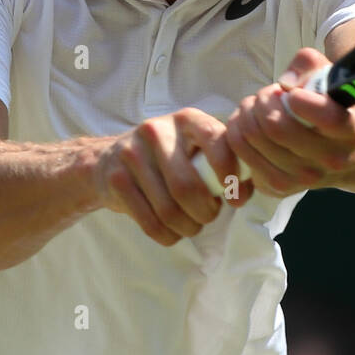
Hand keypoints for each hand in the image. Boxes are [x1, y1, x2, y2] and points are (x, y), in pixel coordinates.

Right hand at [94, 108, 251, 245]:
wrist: (110, 159)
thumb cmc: (168, 158)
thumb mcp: (194, 148)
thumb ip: (222, 162)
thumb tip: (244, 191)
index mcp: (187, 119)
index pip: (217, 143)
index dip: (231, 176)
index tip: (236, 200)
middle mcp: (157, 130)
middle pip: (188, 187)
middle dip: (206, 212)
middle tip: (209, 217)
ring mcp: (132, 153)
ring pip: (168, 209)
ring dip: (188, 227)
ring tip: (192, 225)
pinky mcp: (115, 179)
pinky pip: (149, 222)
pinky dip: (167, 235)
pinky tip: (172, 231)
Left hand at [222, 47, 354, 196]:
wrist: (347, 154)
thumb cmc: (334, 108)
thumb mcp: (333, 78)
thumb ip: (310, 65)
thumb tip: (285, 83)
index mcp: (351, 132)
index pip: (329, 118)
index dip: (303, 101)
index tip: (295, 93)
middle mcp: (330, 160)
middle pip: (276, 127)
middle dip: (262, 100)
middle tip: (267, 94)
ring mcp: (304, 178)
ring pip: (255, 139)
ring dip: (246, 114)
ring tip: (257, 107)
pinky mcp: (280, 187)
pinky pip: (242, 154)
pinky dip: (237, 132)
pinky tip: (250, 124)